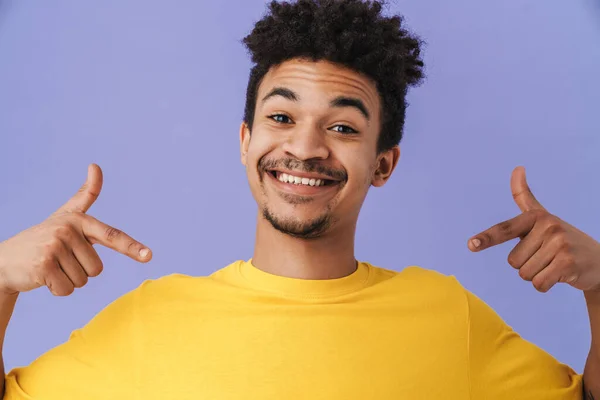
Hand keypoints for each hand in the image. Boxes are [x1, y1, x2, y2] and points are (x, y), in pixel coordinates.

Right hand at [0, 164, 151, 296]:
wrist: (6, 259)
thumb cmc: (44, 238)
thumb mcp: (66, 216)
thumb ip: (85, 195)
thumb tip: (95, 165)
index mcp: (79, 220)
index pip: (111, 235)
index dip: (131, 247)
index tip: (149, 255)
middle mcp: (68, 230)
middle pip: (97, 269)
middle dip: (81, 271)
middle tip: (60, 260)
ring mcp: (54, 247)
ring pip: (82, 281)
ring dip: (68, 280)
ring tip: (51, 266)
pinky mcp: (43, 265)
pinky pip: (66, 290)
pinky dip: (57, 290)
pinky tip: (43, 276)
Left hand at [468, 166, 599, 292]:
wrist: (598, 260)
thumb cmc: (561, 239)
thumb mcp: (543, 218)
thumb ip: (524, 197)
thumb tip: (517, 168)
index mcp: (537, 217)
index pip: (505, 229)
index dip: (486, 238)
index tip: (471, 244)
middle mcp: (548, 227)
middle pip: (513, 261)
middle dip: (527, 265)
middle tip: (546, 256)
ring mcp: (559, 244)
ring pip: (525, 274)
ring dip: (537, 275)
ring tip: (554, 264)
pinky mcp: (567, 263)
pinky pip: (538, 284)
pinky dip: (545, 285)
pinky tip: (560, 275)